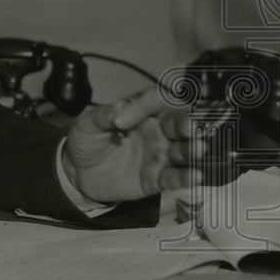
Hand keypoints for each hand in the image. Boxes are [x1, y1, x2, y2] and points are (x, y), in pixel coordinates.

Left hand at [62, 86, 206, 202]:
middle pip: (177, 123)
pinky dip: (186, 177)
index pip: (153, 101)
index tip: (121, 122)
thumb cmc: (88, 141)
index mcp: (140, 112)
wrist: (80, 173)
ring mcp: (159, 155)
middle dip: (186, 123)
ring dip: (192, 149)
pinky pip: (174, 177)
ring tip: (199, 149)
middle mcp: (157, 131)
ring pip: (182, 150)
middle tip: (191, 128)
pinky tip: (195, 176)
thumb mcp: (87, 125)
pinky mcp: (157, 178)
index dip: (144, 106)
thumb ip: (102, 116)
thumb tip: (117, 107)